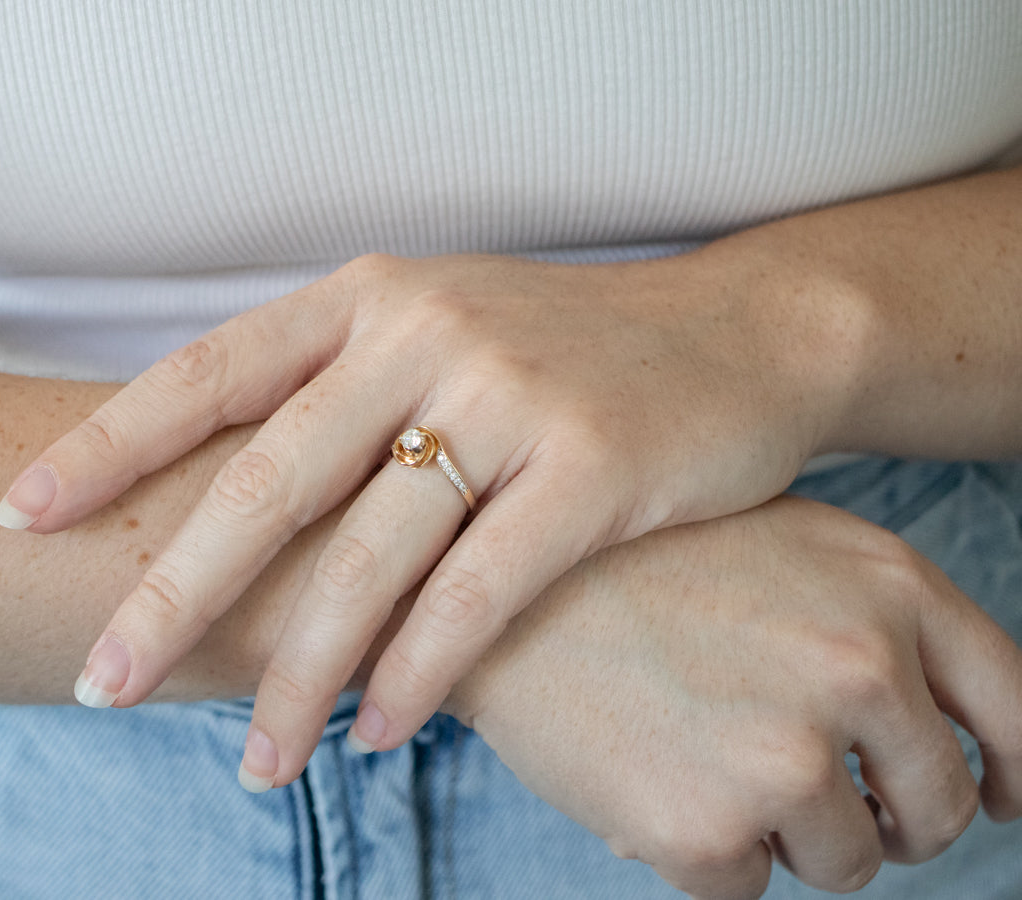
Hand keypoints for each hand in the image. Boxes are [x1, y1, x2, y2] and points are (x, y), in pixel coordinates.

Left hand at [0, 251, 850, 786]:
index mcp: (369, 298)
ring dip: (305, 669)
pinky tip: (376, 730)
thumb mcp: (441, 329)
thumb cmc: (566, 352)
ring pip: (371, 555)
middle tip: (104, 681)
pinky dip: (420, 670)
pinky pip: (479, 591)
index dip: (108, 444)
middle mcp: (426, 333)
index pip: (209, 372)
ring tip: (258, 759)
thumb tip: (229, 498)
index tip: (26, 515)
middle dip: (175, 593)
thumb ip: (342, 391)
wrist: (736, 336)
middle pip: (269, 481)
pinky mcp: (594, 466)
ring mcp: (512, 396)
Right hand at [445, 496, 1021, 898]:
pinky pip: (744, 887)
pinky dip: (701, 851)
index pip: (1016, 710)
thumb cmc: (627, 557)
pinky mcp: (708, 828)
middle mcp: (859, 665)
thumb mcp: (778, 544)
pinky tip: (644, 774)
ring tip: (695, 757)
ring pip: (845, 860)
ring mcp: (787, 752)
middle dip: (886, 819)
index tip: (996, 800)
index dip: (1011, 772)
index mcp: (886, 586)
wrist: (481, 577)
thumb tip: (951, 739)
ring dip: (782, 833)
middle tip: (812, 796)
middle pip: (939, 808)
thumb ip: (873, 624)